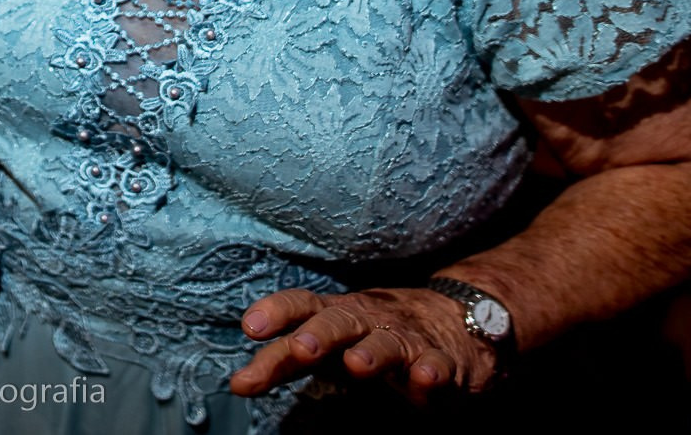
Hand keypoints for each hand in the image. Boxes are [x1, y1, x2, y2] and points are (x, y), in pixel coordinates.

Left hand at [228, 287, 496, 402]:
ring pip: (387, 342)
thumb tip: (237, 383)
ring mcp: (405, 338)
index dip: (276, 313)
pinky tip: (425, 379)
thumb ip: (283, 362)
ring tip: (358, 365)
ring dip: (372, 353)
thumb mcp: (327, 343)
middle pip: (339, 321)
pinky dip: (431, 373)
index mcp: (335, 314)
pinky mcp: (441, 361)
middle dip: (319, 334)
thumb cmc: (371, 334)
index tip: (250, 327)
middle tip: (301, 348)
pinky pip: (436, 367)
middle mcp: (367, 320)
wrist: (453, 319)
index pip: (301, 306)